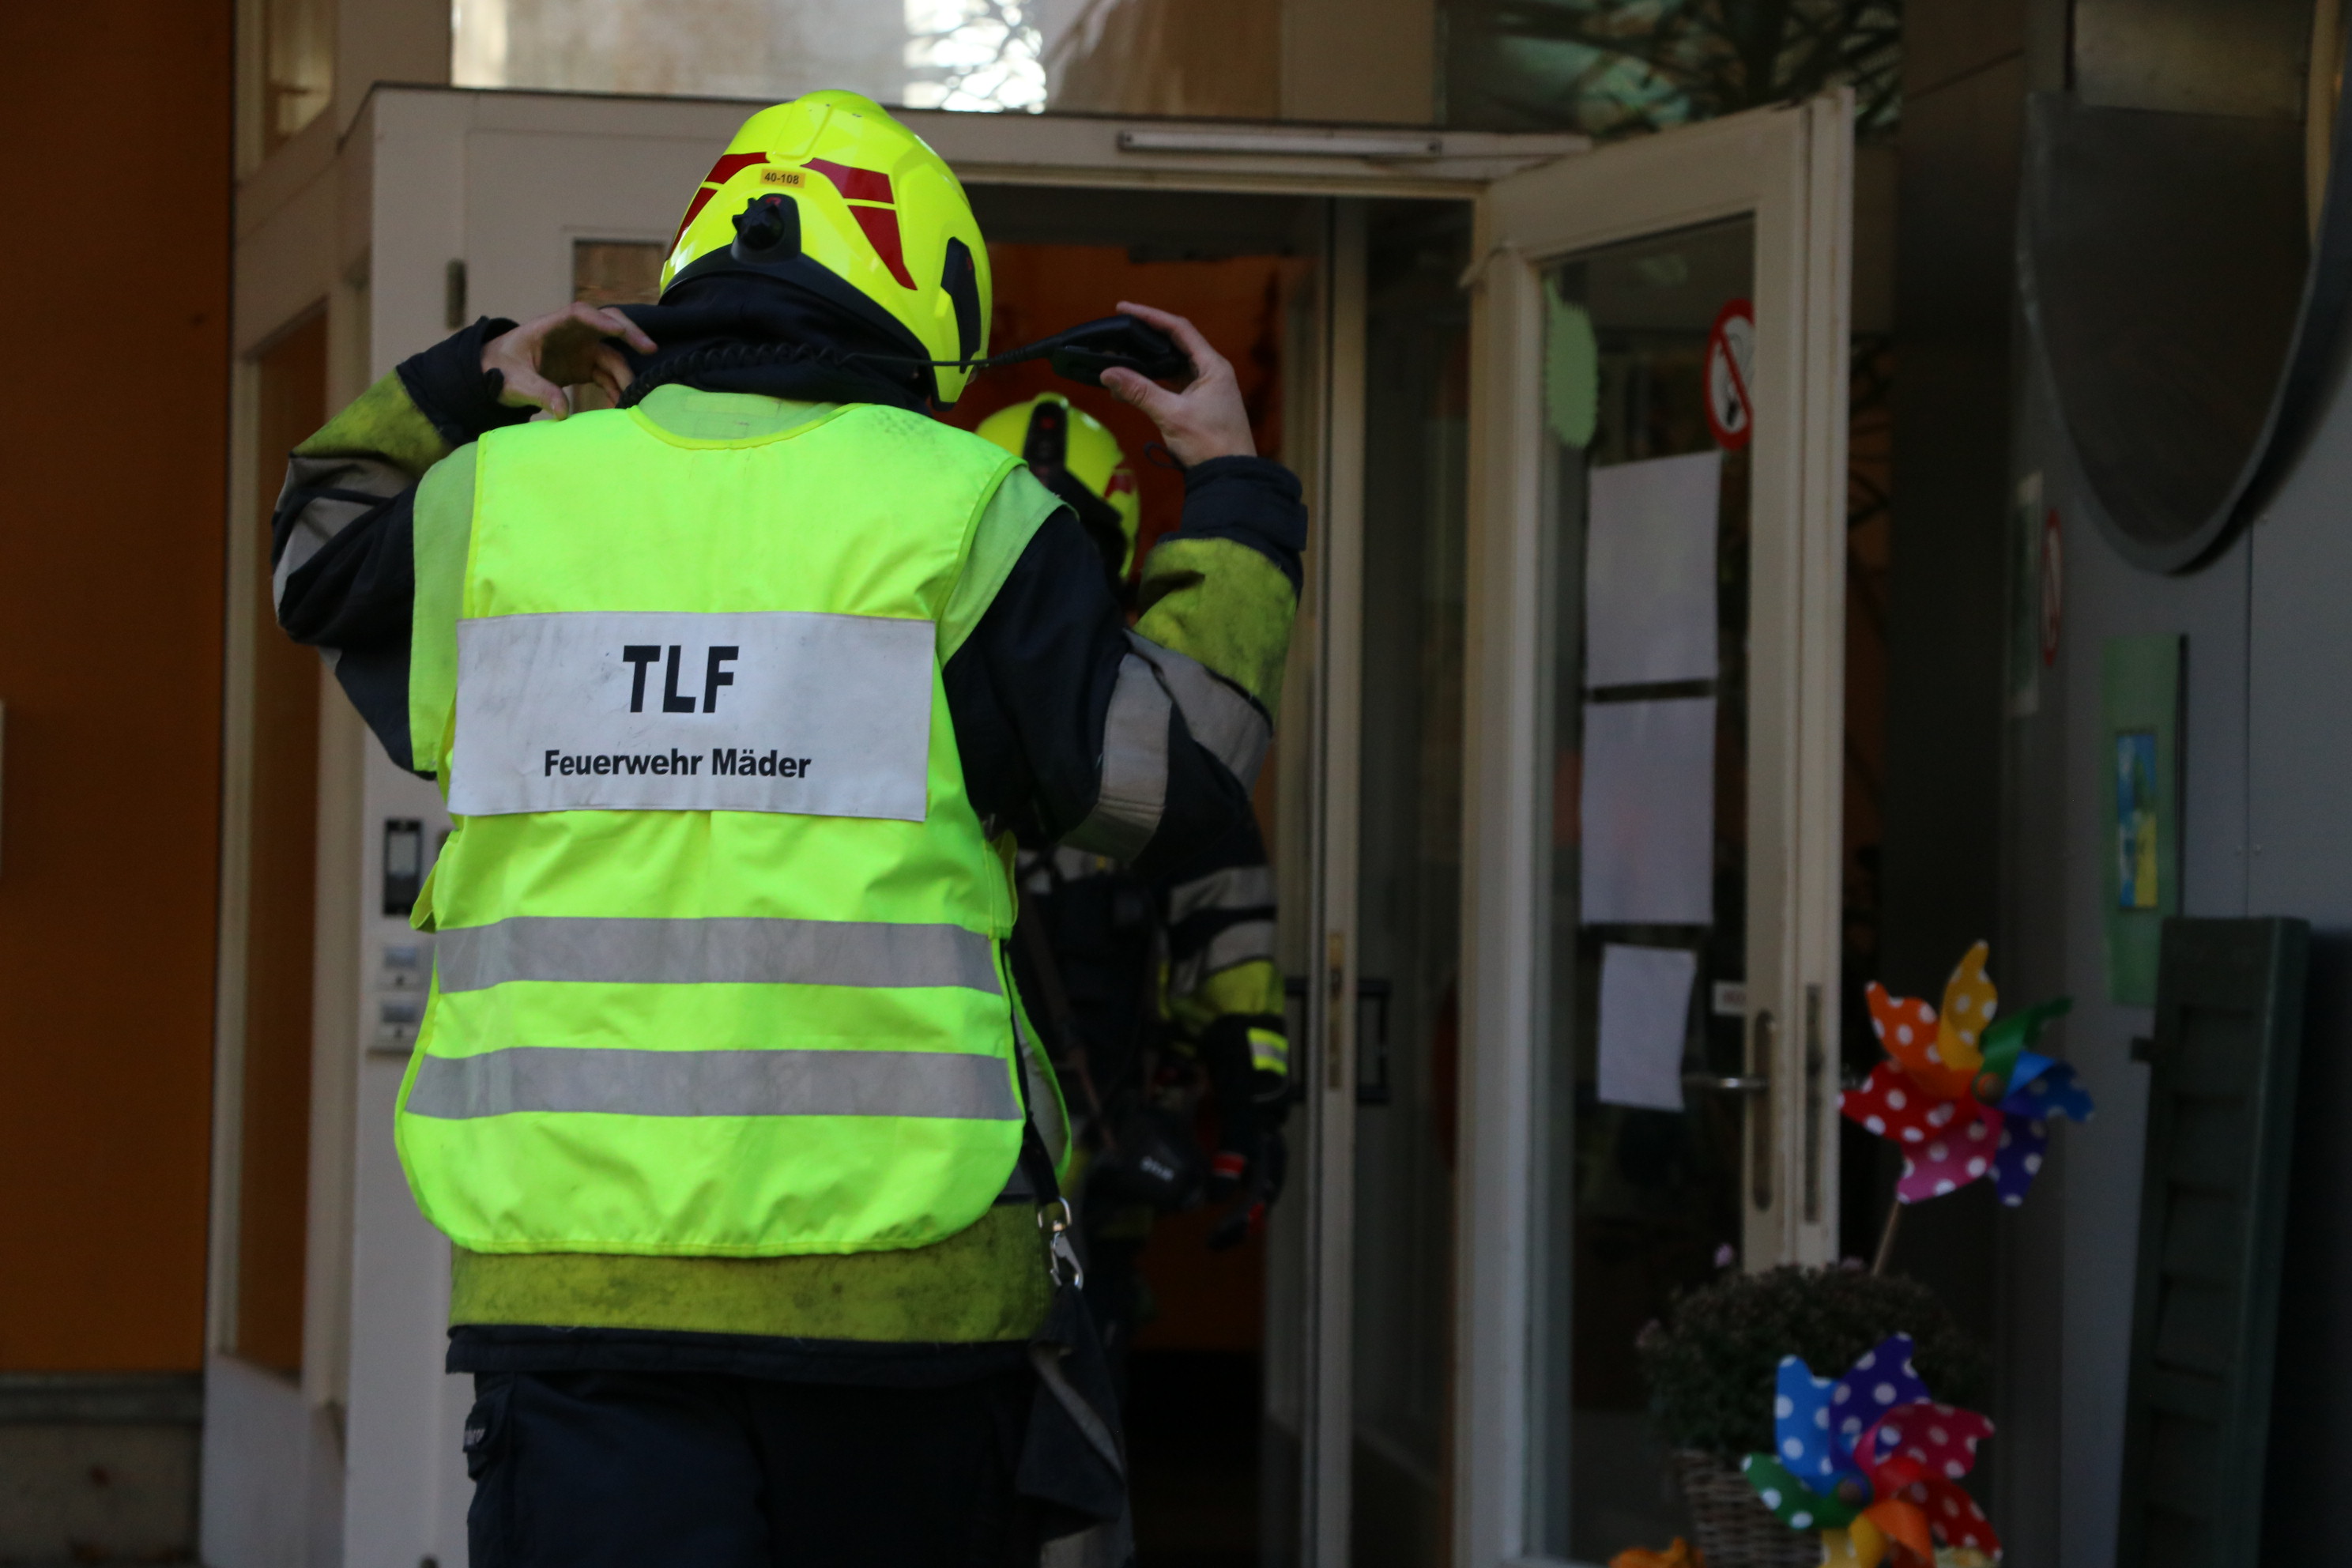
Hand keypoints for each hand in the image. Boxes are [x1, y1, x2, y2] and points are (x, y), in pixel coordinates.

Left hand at [482, 303, 656, 420]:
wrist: (494, 376)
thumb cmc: (498, 371)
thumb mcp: (514, 382)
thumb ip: (539, 393)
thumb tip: (563, 412)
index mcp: (549, 327)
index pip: (578, 314)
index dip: (599, 319)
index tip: (618, 330)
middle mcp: (571, 334)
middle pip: (607, 325)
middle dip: (630, 335)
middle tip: (650, 350)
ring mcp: (580, 350)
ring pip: (612, 355)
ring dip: (624, 374)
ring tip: (634, 397)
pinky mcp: (584, 367)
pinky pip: (607, 375)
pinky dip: (616, 389)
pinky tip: (621, 405)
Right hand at [1098, 301, 1254, 464]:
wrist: (1231, 478)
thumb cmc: (1210, 445)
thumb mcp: (1171, 415)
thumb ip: (1139, 391)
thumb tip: (1108, 373)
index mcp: (1212, 366)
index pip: (1179, 329)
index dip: (1151, 316)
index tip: (1124, 309)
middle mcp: (1211, 372)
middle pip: (1174, 344)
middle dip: (1144, 339)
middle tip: (1118, 333)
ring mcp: (1205, 389)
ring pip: (1171, 366)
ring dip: (1146, 364)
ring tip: (1118, 360)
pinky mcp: (1198, 405)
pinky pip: (1171, 386)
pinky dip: (1151, 384)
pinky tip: (1129, 388)